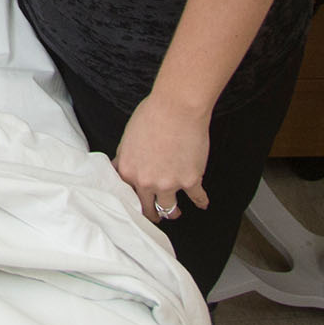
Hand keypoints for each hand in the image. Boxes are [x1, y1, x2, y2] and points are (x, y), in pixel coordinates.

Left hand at [112, 93, 212, 226]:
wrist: (176, 109)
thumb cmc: (152, 115)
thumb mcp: (127, 138)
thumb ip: (125, 157)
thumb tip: (120, 168)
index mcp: (128, 171)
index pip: (127, 195)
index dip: (133, 201)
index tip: (137, 206)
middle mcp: (146, 182)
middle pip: (147, 207)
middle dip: (151, 213)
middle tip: (155, 215)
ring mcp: (169, 184)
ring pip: (170, 208)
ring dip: (172, 212)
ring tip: (175, 213)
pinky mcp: (190, 181)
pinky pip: (197, 198)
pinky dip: (201, 202)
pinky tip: (202, 204)